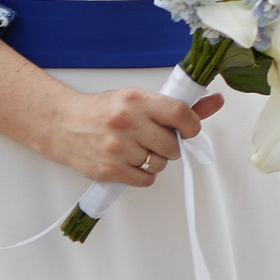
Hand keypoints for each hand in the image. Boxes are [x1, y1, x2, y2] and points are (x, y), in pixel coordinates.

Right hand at [35, 86, 223, 187]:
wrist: (63, 124)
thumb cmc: (104, 110)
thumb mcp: (139, 99)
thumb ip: (177, 106)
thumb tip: (216, 101)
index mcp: (136, 100)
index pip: (179, 114)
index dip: (193, 125)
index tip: (190, 130)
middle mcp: (127, 123)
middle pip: (171, 145)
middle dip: (171, 146)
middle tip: (158, 140)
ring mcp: (117, 148)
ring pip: (159, 164)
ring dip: (157, 160)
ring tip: (140, 150)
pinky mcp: (109, 170)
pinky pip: (145, 180)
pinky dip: (145, 174)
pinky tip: (134, 163)